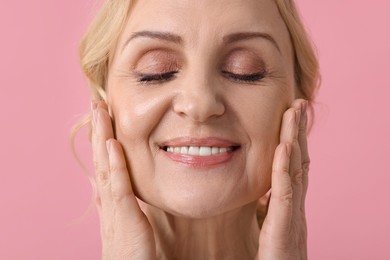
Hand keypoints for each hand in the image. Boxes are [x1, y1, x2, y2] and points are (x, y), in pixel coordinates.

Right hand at [91, 101, 155, 259]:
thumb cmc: (131, 253)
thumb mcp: (127, 223)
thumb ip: (122, 204)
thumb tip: (115, 190)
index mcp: (111, 200)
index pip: (105, 163)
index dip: (102, 140)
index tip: (103, 118)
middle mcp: (107, 200)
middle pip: (101, 159)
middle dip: (98, 131)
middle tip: (96, 104)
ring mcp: (113, 208)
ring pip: (105, 166)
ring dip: (102, 138)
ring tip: (100, 112)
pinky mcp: (124, 218)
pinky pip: (119, 187)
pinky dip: (115, 164)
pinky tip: (113, 144)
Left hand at [257, 99, 309, 259]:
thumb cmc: (275, 256)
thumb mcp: (269, 225)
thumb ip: (267, 207)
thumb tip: (260, 194)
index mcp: (289, 203)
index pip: (293, 165)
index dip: (294, 140)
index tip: (291, 116)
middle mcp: (295, 204)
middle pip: (299, 160)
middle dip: (298, 131)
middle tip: (298, 103)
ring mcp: (292, 213)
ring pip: (295, 169)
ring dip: (294, 138)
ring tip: (294, 112)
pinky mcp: (283, 225)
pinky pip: (284, 192)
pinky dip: (284, 167)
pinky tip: (284, 146)